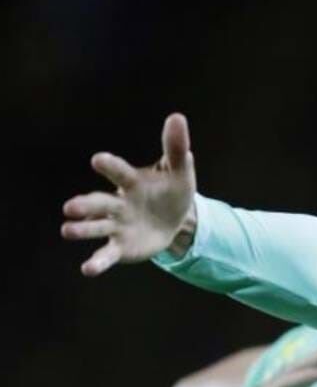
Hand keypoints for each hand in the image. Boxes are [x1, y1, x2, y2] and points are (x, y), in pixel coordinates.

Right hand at [62, 113, 197, 275]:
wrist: (177, 220)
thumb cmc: (172, 190)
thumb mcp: (180, 171)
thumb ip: (176, 147)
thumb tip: (178, 117)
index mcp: (132, 182)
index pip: (120, 172)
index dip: (110, 166)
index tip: (98, 160)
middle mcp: (117, 203)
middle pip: (98, 203)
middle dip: (85, 205)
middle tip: (70, 207)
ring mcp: (116, 225)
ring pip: (95, 227)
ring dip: (82, 229)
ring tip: (67, 230)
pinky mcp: (120, 246)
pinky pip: (106, 254)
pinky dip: (98, 261)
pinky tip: (87, 269)